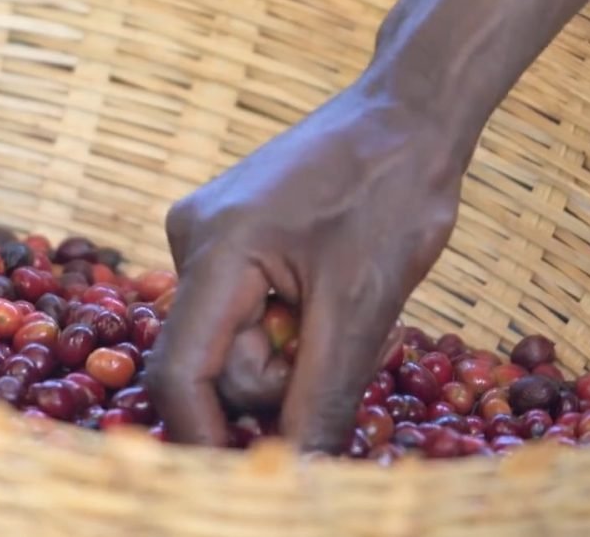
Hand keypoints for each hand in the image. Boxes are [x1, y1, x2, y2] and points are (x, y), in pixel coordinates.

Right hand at [146, 77, 466, 451]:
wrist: (409, 112)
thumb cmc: (394, 191)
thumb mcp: (365, 305)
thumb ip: (322, 396)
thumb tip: (298, 473)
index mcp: (213, 249)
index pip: (180, 374)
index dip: (207, 440)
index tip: (255, 477)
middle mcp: (192, 240)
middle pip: (214, 363)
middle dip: (282, 379)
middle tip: (355, 349)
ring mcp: (208, 235)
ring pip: (235, 340)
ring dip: (295, 351)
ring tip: (355, 311)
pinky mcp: (232, 235)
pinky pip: (248, 309)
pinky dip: (293, 323)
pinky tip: (334, 293)